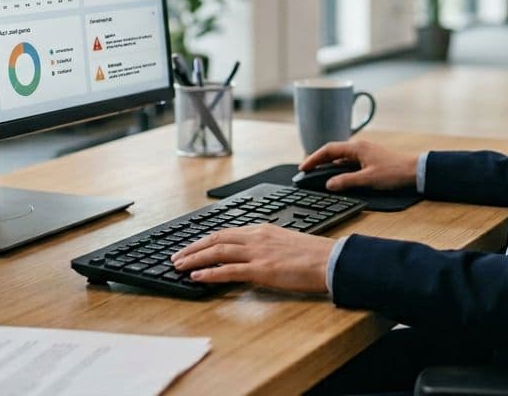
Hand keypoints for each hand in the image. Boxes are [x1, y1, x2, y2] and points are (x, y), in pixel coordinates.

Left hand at [171, 225, 335, 293]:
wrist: (330, 260)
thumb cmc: (314, 255)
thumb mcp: (285, 242)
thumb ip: (266, 246)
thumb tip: (252, 255)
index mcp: (262, 230)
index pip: (226, 232)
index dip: (205, 240)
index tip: (192, 246)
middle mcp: (256, 237)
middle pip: (216, 239)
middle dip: (193, 248)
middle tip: (176, 256)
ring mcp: (258, 253)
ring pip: (217, 252)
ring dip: (194, 259)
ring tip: (179, 266)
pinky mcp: (262, 270)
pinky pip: (229, 270)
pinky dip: (210, 273)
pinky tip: (197, 277)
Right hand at [300, 138, 418, 191]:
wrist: (416, 172)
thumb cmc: (394, 173)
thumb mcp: (368, 180)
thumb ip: (346, 182)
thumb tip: (328, 184)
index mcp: (357, 148)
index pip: (328, 150)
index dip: (313, 159)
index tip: (303, 168)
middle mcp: (360, 148)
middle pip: (333, 152)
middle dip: (318, 161)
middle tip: (306, 171)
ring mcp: (365, 153)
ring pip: (342, 158)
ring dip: (329, 165)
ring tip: (318, 175)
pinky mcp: (371, 160)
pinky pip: (350, 163)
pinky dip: (340, 169)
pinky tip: (338, 178)